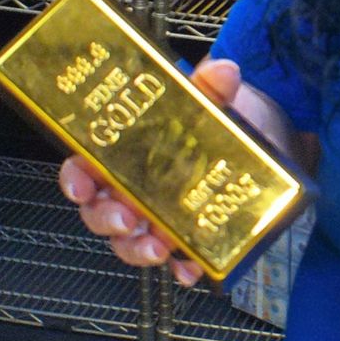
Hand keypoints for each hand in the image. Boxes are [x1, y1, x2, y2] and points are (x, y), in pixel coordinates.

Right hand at [57, 56, 252, 287]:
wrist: (264, 133)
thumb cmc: (218, 114)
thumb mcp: (212, 96)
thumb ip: (210, 86)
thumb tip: (223, 71)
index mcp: (124, 152)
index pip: (84, 169)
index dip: (75, 180)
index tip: (81, 187)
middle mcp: (134, 187)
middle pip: (101, 211)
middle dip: (107, 219)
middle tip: (127, 219)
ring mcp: (159, 214)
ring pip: (132, 241)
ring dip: (137, 249)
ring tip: (158, 248)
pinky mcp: (191, 234)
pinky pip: (178, 260)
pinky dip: (181, 269)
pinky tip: (190, 269)